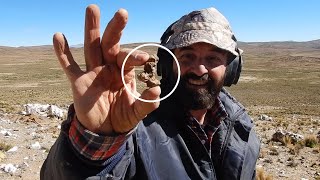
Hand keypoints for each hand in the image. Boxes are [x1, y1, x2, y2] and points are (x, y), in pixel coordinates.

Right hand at [53, 4, 159, 133]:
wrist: (105, 130)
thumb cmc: (122, 116)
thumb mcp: (136, 111)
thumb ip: (147, 103)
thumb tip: (157, 90)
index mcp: (124, 72)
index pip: (128, 59)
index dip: (134, 57)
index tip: (144, 59)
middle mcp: (108, 67)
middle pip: (111, 44)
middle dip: (116, 29)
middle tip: (122, 12)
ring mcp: (92, 72)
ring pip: (91, 47)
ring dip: (91, 29)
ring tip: (92, 8)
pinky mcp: (78, 82)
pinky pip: (69, 66)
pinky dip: (63, 53)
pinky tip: (58, 36)